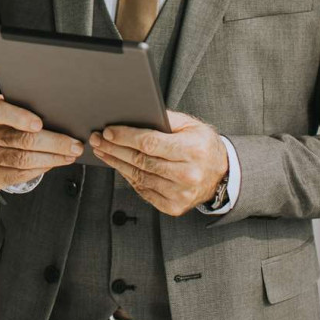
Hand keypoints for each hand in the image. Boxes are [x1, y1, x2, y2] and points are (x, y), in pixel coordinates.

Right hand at [0, 94, 82, 189]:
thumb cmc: (11, 122)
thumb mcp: (14, 109)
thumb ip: (30, 110)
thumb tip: (63, 117)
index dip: (19, 117)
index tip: (39, 124)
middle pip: (22, 140)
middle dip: (53, 143)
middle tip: (75, 145)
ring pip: (23, 159)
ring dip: (52, 159)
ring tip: (70, 155)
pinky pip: (20, 174)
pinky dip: (41, 169)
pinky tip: (54, 163)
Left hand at [89, 110, 228, 216]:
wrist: (222, 174)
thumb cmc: (202, 144)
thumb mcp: (190, 125)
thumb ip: (164, 118)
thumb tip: (133, 113)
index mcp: (193, 150)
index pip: (150, 143)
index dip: (125, 137)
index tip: (107, 131)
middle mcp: (188, 174)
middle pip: (141, 161)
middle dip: (114, 149)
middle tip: (97, 140)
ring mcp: (181, 194)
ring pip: (139, 177)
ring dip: (116, 163)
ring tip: (102, 151)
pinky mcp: (174, 207)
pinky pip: (144, 191)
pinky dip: (128, 178)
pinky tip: (118, 166)